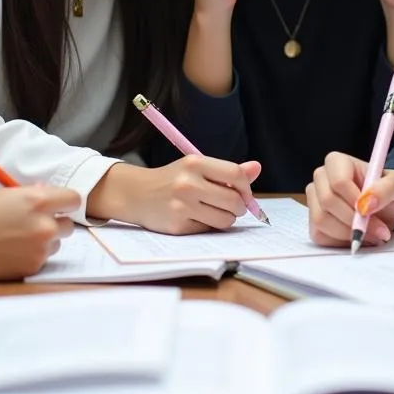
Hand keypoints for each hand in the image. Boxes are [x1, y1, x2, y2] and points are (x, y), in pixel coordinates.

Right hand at [0, 186, 79, 280]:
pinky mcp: (30, 268)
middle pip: (67, 225)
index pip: (74, 199)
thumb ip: (32, 195)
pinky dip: (31, 256)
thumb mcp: (6, 193)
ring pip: (55, 244)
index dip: (65, 202)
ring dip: (43, 241)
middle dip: (54, 223)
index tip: (58, 206)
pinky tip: (10, 252)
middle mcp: (44, 225)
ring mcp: (38, 249)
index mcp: (39, 200)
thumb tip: (48, 195)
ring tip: (17, 239)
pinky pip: (41, 260)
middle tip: (34, 224)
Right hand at [90, 157, 262, 234]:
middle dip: (239, 206)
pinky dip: (209, 226)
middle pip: (234, 201)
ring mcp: (182, 206)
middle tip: (231, 205)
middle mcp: (188, 183)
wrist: (136, 193)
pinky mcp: (178, 226)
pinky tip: (196, 218)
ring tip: (214, 211)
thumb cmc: (173, 179)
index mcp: (195, 163)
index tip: (244, 193)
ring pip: (225, 219)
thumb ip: (227, 171)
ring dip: (226, 218)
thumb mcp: (197, 167)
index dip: (246, 187)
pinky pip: (209, 230)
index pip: (235, 174)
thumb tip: (257, 168)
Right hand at [306, 152, 393, 246]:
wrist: (389, 208)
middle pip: (327, 201)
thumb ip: (385, 190)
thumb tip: (367, 202)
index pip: (338, 182)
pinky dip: (341, 241)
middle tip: (378, 231)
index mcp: (337, 161)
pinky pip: (320, 235)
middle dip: (353, 221)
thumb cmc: (392, 191)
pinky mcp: (315, 221)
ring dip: (348, 233)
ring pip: (321, 220)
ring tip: (371, 234)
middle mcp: (322, 178)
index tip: (371, 213)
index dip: (354, 201)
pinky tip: (358, 237)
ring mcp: (315, 199)